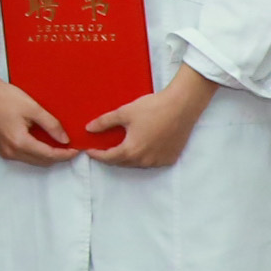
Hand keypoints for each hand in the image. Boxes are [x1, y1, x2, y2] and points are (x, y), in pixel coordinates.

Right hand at [0, 61, 75, 166]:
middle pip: (41, 161)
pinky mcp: (0, 148)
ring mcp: (4, 152)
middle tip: (71, 148)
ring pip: (32, 161)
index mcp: (19, 142)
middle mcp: (11, 152)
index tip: (77, 150)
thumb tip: (65, 140)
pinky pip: (23, 156)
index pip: (48, 155)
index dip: (65, 154)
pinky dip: (35, 153)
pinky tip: (42, 143)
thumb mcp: (33, 108)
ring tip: (59, 146)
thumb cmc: (6, 97)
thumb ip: (51, 125)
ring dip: (47, 156)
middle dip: (58, 157)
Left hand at [89, 68, 216, 169]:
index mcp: (131, 151)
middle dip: (111, 156)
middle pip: (122, 163)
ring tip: (122, 146)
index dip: (96, 155)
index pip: (108, 158)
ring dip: (128, 158)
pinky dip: (144, 157)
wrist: (182, 106)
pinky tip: (142, 147)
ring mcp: (159, 161)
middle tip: (104, 148)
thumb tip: (89, 128)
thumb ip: (105, 122)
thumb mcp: (124, 113)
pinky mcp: (170, 158)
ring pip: (137, 164)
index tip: (89, 151)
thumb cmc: (153, 108)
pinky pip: (152, 162)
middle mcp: (145, 160)